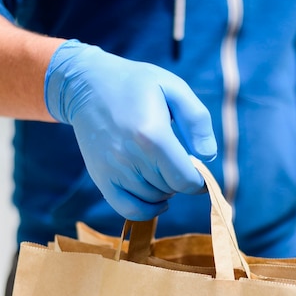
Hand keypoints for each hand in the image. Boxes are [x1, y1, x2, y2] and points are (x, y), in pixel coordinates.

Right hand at [44, 39, 216, 219]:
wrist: (87, 85)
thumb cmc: (135, 85)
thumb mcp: (173, 88)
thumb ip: (197, 121)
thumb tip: (208, 156)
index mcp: (152, 135)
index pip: (186, 179)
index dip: (199, 180)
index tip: (199, 171)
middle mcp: (131, 157)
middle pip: (170, 189)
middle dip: (180, 179)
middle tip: (175, 160)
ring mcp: (113, 170)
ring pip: (153, 200)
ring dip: (164, 190)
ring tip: (161, 168)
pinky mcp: (101, 179)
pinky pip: (129, 210)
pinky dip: (147, 210)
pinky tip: (156, 199)